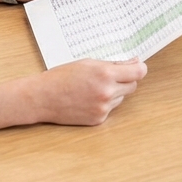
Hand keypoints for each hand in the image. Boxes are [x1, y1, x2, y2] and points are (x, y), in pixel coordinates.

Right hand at [25, 58, 146, 125]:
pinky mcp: (98, 119)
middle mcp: (107, 92)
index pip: (138, 72)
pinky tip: (87, 99)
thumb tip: (135, 62)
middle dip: (126, 80)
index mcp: (105, 74)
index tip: (137, 66)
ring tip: (92, 88)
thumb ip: (113, 64)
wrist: (42, 97)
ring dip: (114, 92)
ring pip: (121, 98)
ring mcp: (103, 108)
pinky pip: (110, 108)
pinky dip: (104, 103)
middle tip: (110, 76)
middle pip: (132, 86)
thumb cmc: (62, 77)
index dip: (139, 68)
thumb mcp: (88, 63)